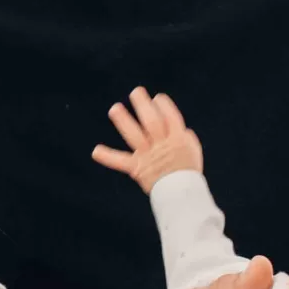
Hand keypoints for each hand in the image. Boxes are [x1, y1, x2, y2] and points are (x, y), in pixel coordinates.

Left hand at [90, 88, 205, 193]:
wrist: (182, 195)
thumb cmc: (188, 171)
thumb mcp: (192, 150)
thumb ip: (185, 136)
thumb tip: (178, 126)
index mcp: (177, 139)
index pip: (170, 117)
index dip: (164, 106)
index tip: (157, 98)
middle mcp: (161, 145)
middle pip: (152, 121)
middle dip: (143, 106)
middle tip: (135, 93)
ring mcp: (148, 156)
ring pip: (134, 135)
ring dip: (124, 121)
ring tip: (114, 109)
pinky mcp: (137, 168)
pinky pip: (121, 162)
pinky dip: (108, 157)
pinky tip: (96, 151)